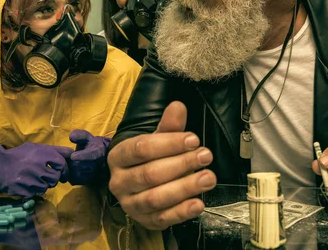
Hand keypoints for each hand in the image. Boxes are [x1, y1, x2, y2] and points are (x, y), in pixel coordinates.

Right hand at [0, 142, 73, 197]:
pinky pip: (36, 193)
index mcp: (42, 154)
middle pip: (56, 178)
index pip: (62, 164)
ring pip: (47, 187)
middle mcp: (38, 167)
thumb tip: (72, 153)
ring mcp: (31, 180)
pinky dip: (34, 190)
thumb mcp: (36, 148)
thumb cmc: (19, 155)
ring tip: (36, 179)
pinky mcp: (24, 190)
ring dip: (44, 185)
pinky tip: (28, 184)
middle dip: (54, 178)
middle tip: (47, 176)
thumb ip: (55, 150)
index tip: (61, 172)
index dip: (64, 169)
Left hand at [67, 130, 110, 184]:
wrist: (100, 157)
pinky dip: (69, 175)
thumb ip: (80, 135)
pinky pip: (74, 180)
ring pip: (76, 174)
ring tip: (68, 163)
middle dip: (70, 162)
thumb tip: (71, 137)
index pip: (91, 155)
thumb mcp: (87, 137)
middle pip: (80, 166)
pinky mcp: (87, 181)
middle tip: (65, 157)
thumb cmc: (91, 145)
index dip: (82, 156)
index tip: (72, 156)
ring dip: (69, 169)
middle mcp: (98, 165)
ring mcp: (93, 175)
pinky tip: (69, 169)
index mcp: (98, 151)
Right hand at [107, 101, 216, 230]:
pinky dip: (182, 212)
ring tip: (208, 178)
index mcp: (118, 156)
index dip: (169, 143)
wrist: (137, 184)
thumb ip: (169, 126)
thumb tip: (178, 107)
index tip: (194, 139)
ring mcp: (130, 204)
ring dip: (185, 188)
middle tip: (205, 156)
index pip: (141, 148)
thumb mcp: (157, 139)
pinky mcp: (144, 221)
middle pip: (150, 174)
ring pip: (156, 198)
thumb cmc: (149, 158)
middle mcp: (119, 182)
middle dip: (181, 164)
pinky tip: (199, 203)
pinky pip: (162, 219)